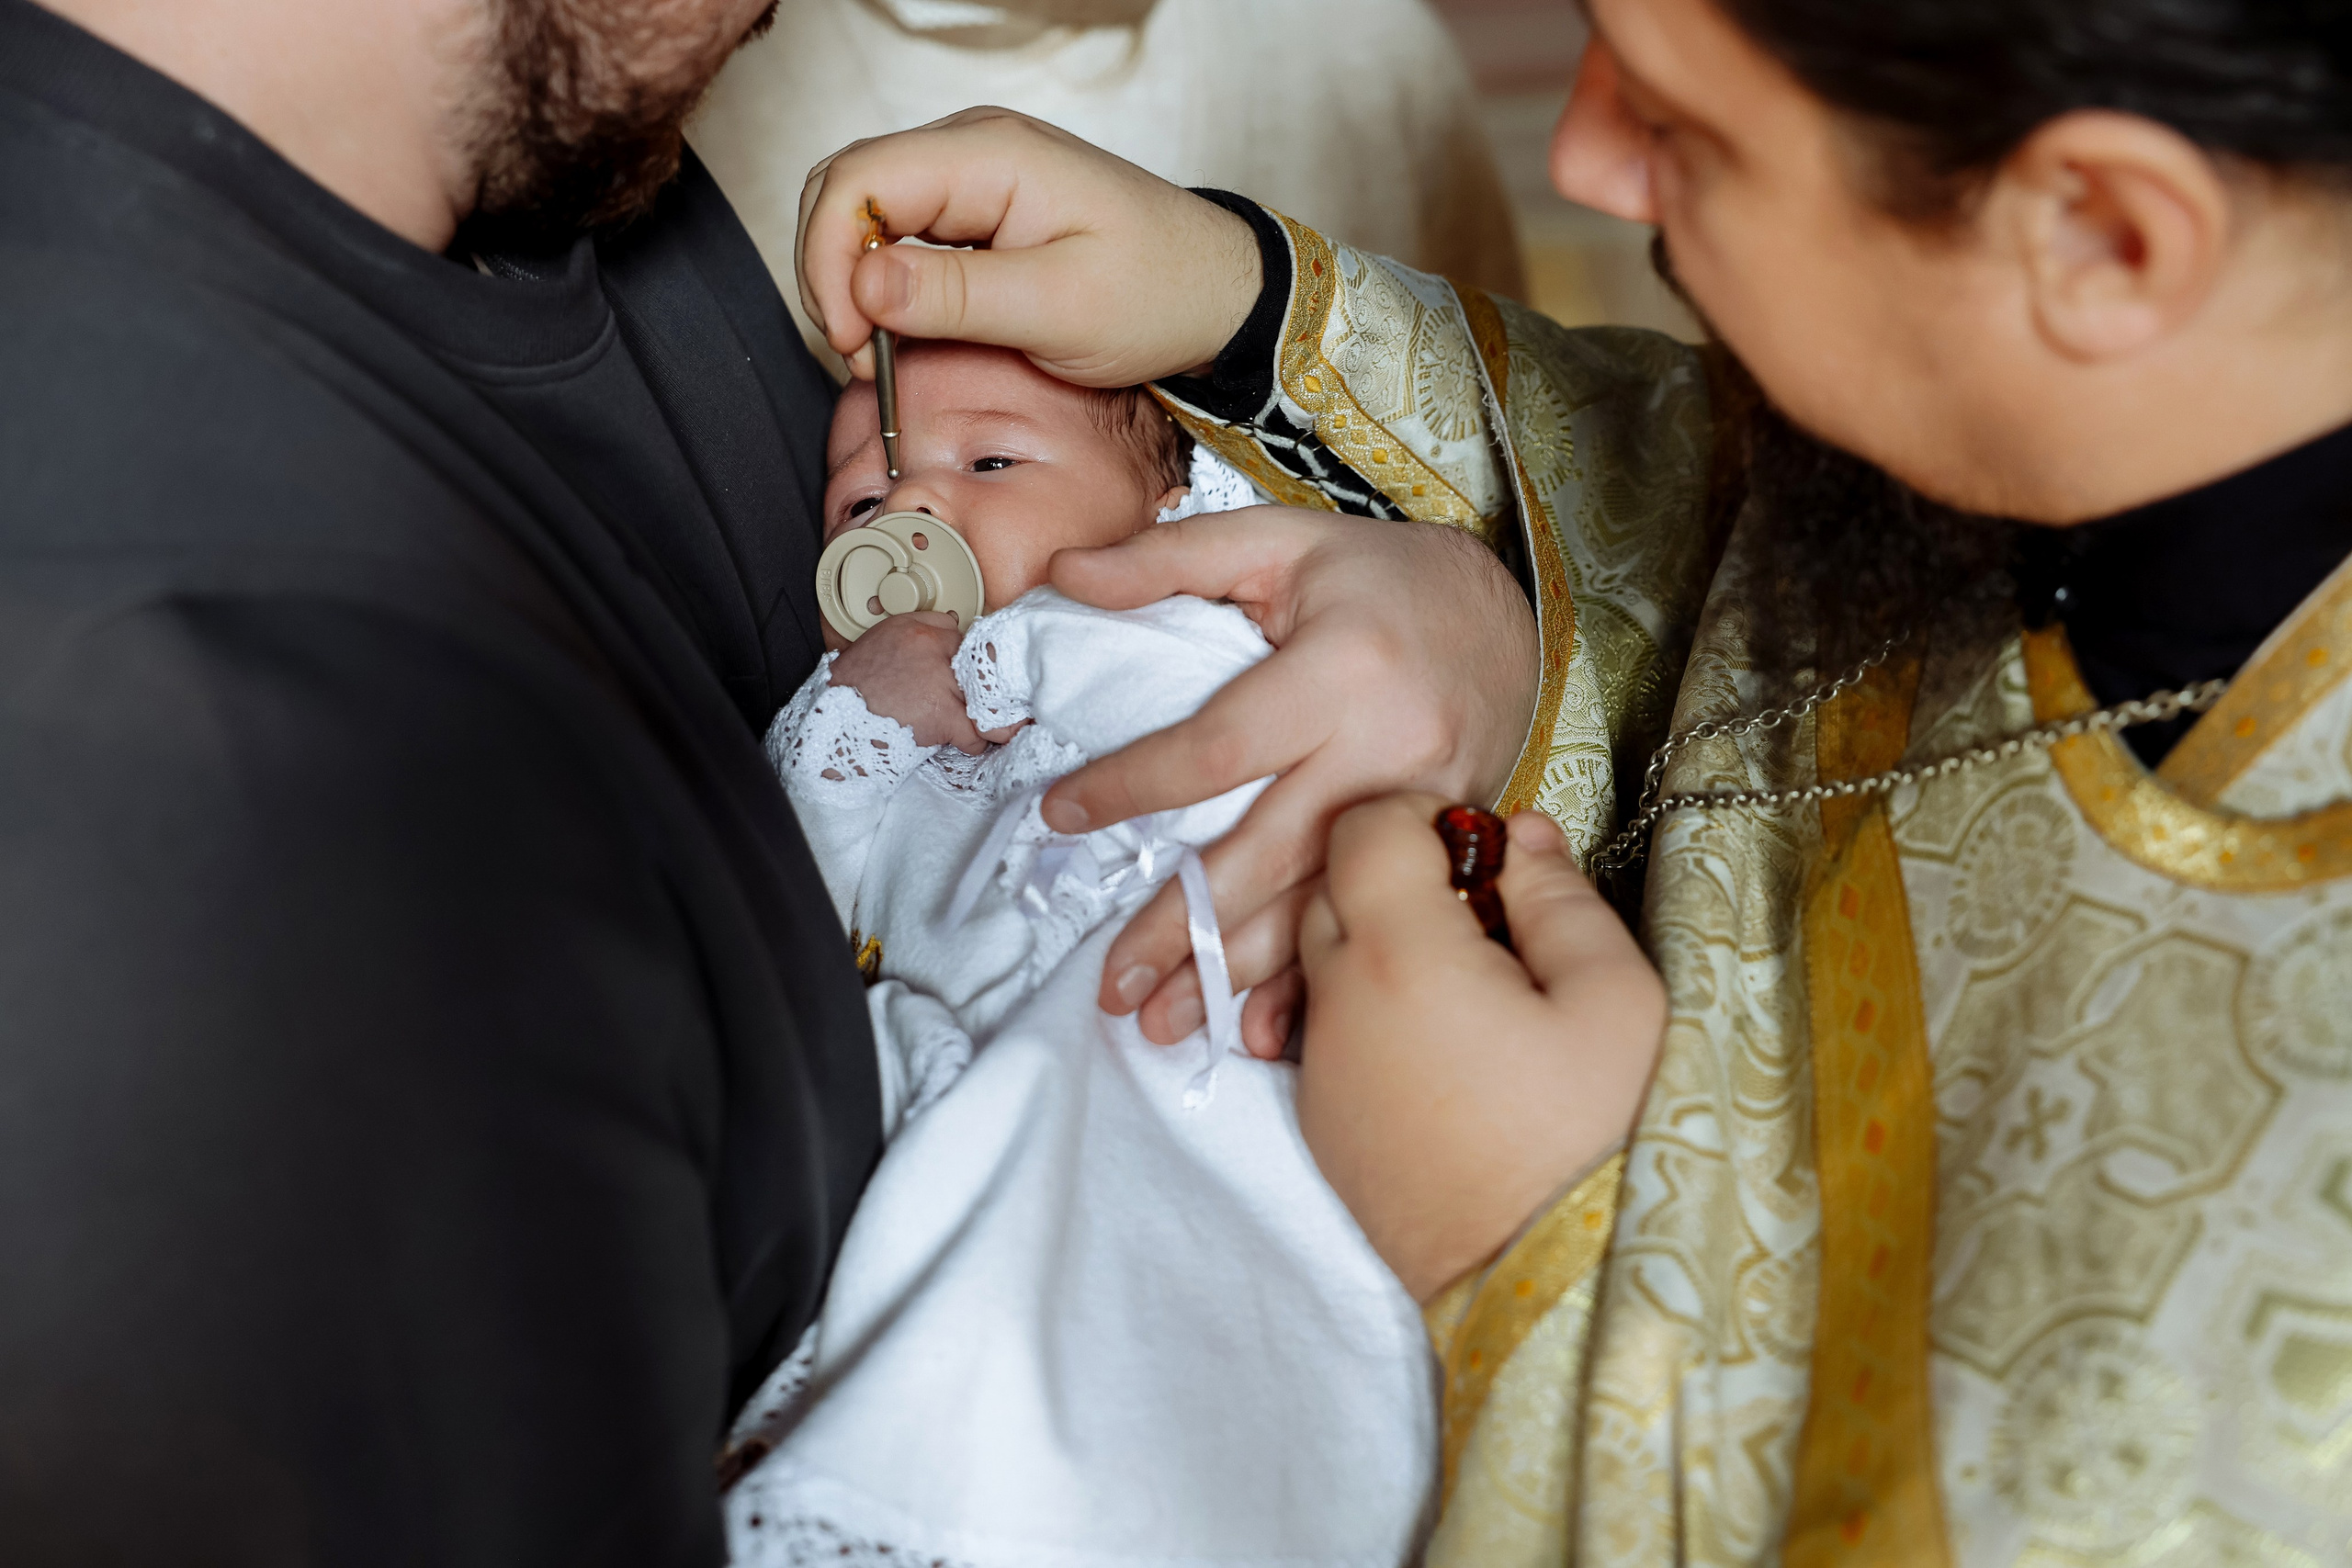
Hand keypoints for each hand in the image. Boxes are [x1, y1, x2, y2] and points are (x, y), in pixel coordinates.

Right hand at [795, 107, 1260, 385]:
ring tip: (878, 352)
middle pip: (845, 190)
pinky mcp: (978, 210)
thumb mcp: (1059, 310)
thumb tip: (863, 283)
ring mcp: (972, 176)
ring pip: (865, 213)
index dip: (829, 261)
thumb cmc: (1160, 295)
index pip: (856, 180)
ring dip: (854, 282)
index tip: (852, 341)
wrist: (1218, 293)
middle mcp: (972, 149)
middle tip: (859, 356)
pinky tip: (904, 333)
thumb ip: (956, 295)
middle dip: (831, 274)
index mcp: (991, 155)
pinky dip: (885, 285)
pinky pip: (902, 234)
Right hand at [828, 613, 1011, 754]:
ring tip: (976, 722)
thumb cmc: (854, 686)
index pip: (962, 637)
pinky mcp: (943, 716)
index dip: (965, 661)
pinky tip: (963, 740)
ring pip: (985, 700)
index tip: (970, 675)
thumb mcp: (879, 640)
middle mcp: (934, 653)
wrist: (837, 721)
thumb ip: (917, 629)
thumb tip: (951, 626)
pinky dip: (974, 742)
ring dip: (982, 714)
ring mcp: (942, 684)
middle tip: (982, 699)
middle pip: (980, 667)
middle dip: (981, 686)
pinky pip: (976, 732)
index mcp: (918, 632)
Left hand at [1041, 509, 1539, 1056]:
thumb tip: (1066, 572)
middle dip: (1183, 925)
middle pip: (1268, 852)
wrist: (1512, 614)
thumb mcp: (1280, 538)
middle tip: (1112, 986)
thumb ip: (1170, 557)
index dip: (1134, 786)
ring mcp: (1424, 808)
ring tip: (1164, 1026)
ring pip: (1321, 907)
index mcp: (1342, 668)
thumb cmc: (1381, 578)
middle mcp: (1389, 747)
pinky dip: (1318, 985)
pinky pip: (1376, 925)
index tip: (1058, 817)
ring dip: (1239, 975)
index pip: (1219, 746)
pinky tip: (1263, 1032)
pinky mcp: (1445, 847)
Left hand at [1296, 800, 1665, 1300]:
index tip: (1482, 849)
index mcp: (1400, 955)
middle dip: (1393, 878)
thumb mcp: (1615, 998)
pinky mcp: (1322, 1126)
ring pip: (1322, 963)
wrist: (1551, 1287)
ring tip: (1471, 987)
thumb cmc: (1596, 1139)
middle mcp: (1337, 1004)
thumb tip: (1519, 836)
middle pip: (1330, 889)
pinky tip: (1446, 1049)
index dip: (1421, 816)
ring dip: (1378, 948)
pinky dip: (1370, 1014)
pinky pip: (1328, 1032)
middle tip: (1486, 915)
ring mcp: (1319, 1071)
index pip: (1362, 827)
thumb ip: (1559, 897)